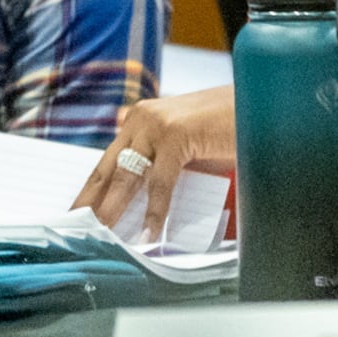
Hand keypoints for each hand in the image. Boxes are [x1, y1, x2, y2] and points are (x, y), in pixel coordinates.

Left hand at [75, 86, 235, 241]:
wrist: (261, 99)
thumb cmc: (230, 127)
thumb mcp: (188, 146)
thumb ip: (164, 166)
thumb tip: (142, 208)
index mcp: (142, 118)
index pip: (109, 161)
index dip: (92, 190)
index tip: (78, 214)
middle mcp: (143, 117)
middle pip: (109, 169)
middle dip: (91, 203)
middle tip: (76, 231)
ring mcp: (158, 123)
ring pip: (128, 176)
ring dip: (113, 210)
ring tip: (102, 237)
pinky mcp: (177, 134)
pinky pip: (160, 182)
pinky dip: (155, 212)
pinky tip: (149, 234)